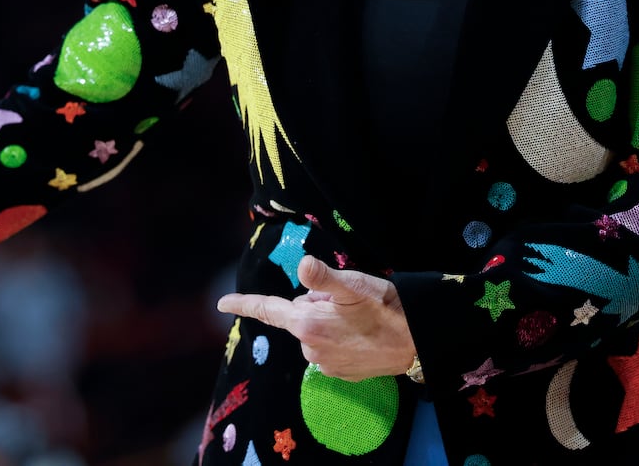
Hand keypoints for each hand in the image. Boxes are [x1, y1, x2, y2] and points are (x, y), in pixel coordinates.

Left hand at [216, 255, 414, 379]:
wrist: (418, 342)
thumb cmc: (385, 308)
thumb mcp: (353, 286)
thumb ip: (323, 277)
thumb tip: (303, 264)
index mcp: (307, 325)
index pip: (267, 311)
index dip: (243, 304)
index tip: (220, 303)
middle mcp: (310, 349)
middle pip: (299, 316)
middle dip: (315, 305)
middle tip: (347, 301)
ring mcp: (325, 365)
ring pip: (315, 331)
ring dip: (328, 321)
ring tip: (358, 317)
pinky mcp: (341, 374)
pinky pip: (329, 348)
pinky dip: (339, 338)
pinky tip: (361, 334)